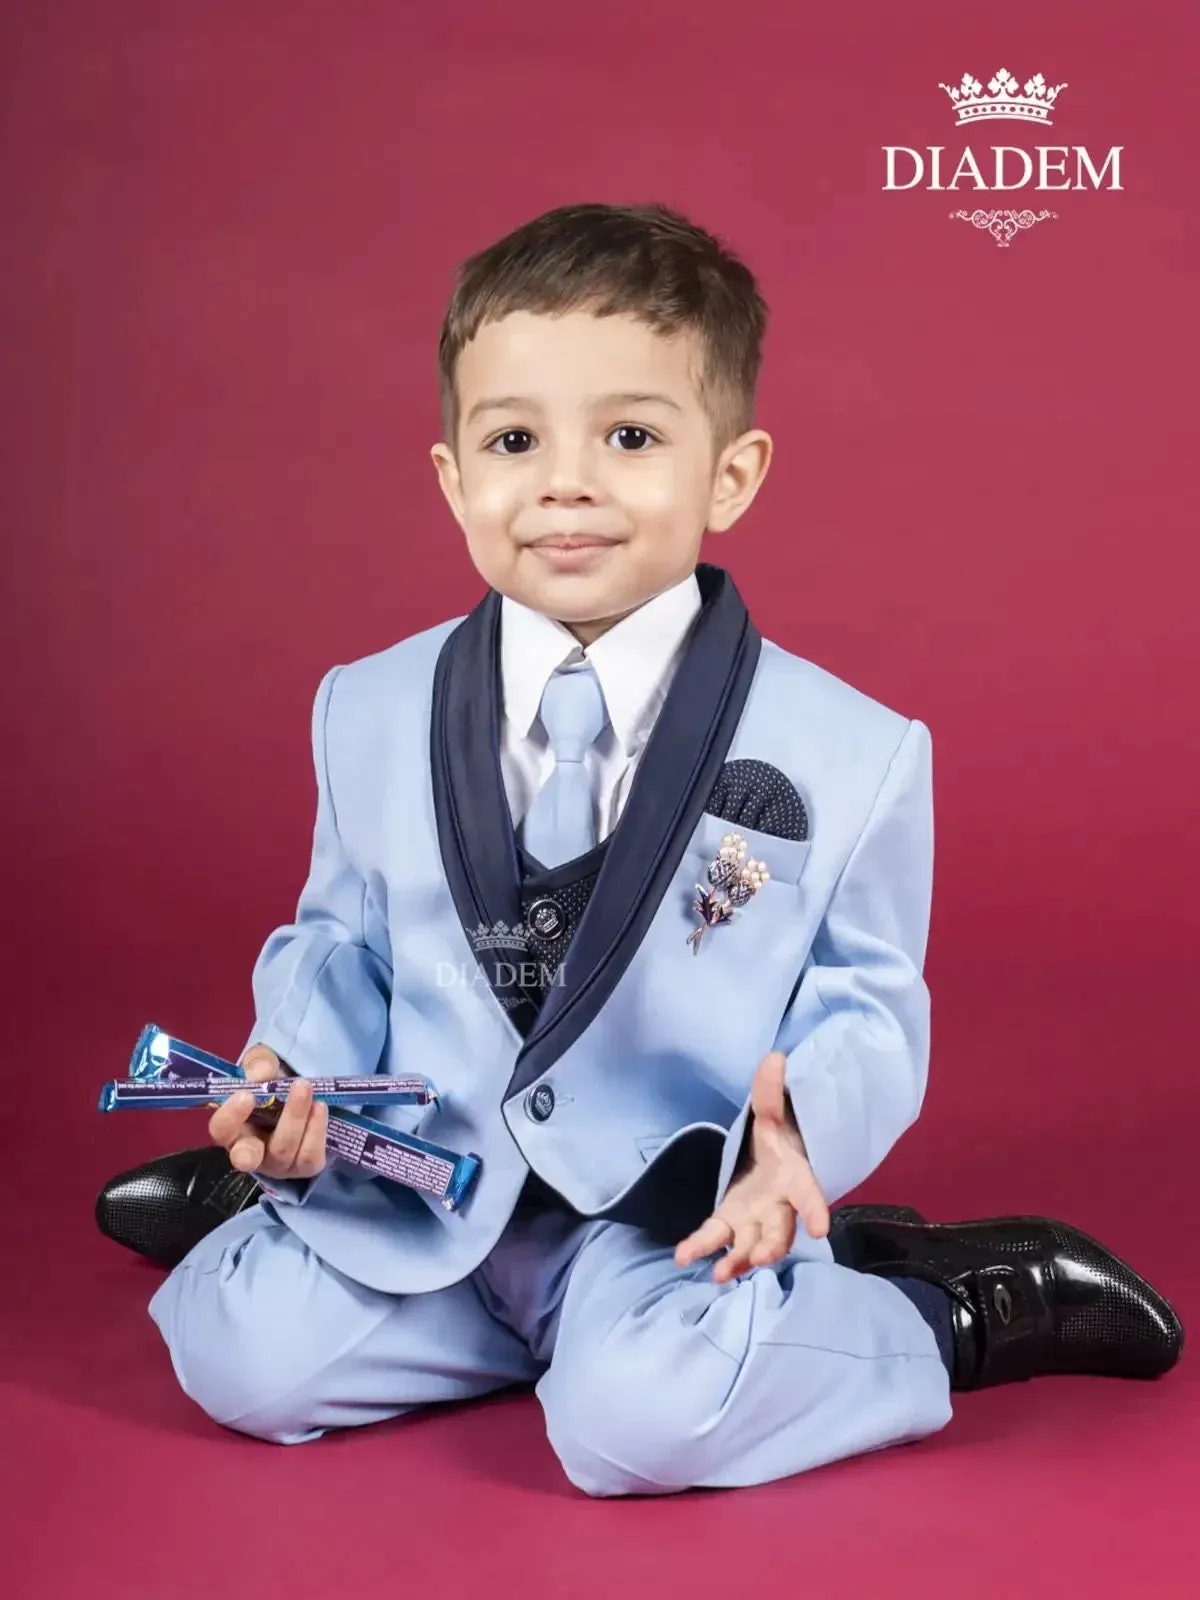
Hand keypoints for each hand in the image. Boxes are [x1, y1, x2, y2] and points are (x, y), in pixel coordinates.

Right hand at [207, 1044, 328, 1179]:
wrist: (301, 1095)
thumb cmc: (271, 1084)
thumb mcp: (262, 1065)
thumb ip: (259, 1063)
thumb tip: (261, 1073)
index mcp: (232, 1129)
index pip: (220, 1130)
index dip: (230, 1116)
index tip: (247, 1094)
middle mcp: (251, 1152)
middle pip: (250, 1154)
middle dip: (263, 1126)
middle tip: (287, 1093)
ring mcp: (277, 1164)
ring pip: (284, 1150)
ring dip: (296, 1116)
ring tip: (305, 1087)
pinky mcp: (303, 1168)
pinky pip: (309, 1156)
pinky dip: (316, 1130)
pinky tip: (320, 1107)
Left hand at [675, 1049, 829, 1282]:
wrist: (768, 1155)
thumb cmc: (776, 1136)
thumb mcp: (771, 1110)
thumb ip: (770, 1090)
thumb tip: (774, 1057)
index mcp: (795, 1177)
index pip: (810, 1194)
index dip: (817, 1209)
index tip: (822, 1228)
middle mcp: (778, 1205)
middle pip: (780, 1230)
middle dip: (771, 1246)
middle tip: (760, 1259)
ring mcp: (755, 1218)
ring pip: (751, 1243)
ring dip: (737, 1260)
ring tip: (719, 1274)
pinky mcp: (732, 1223)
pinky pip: (720, 1238)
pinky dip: (703, 1248)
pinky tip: (684, 1257)